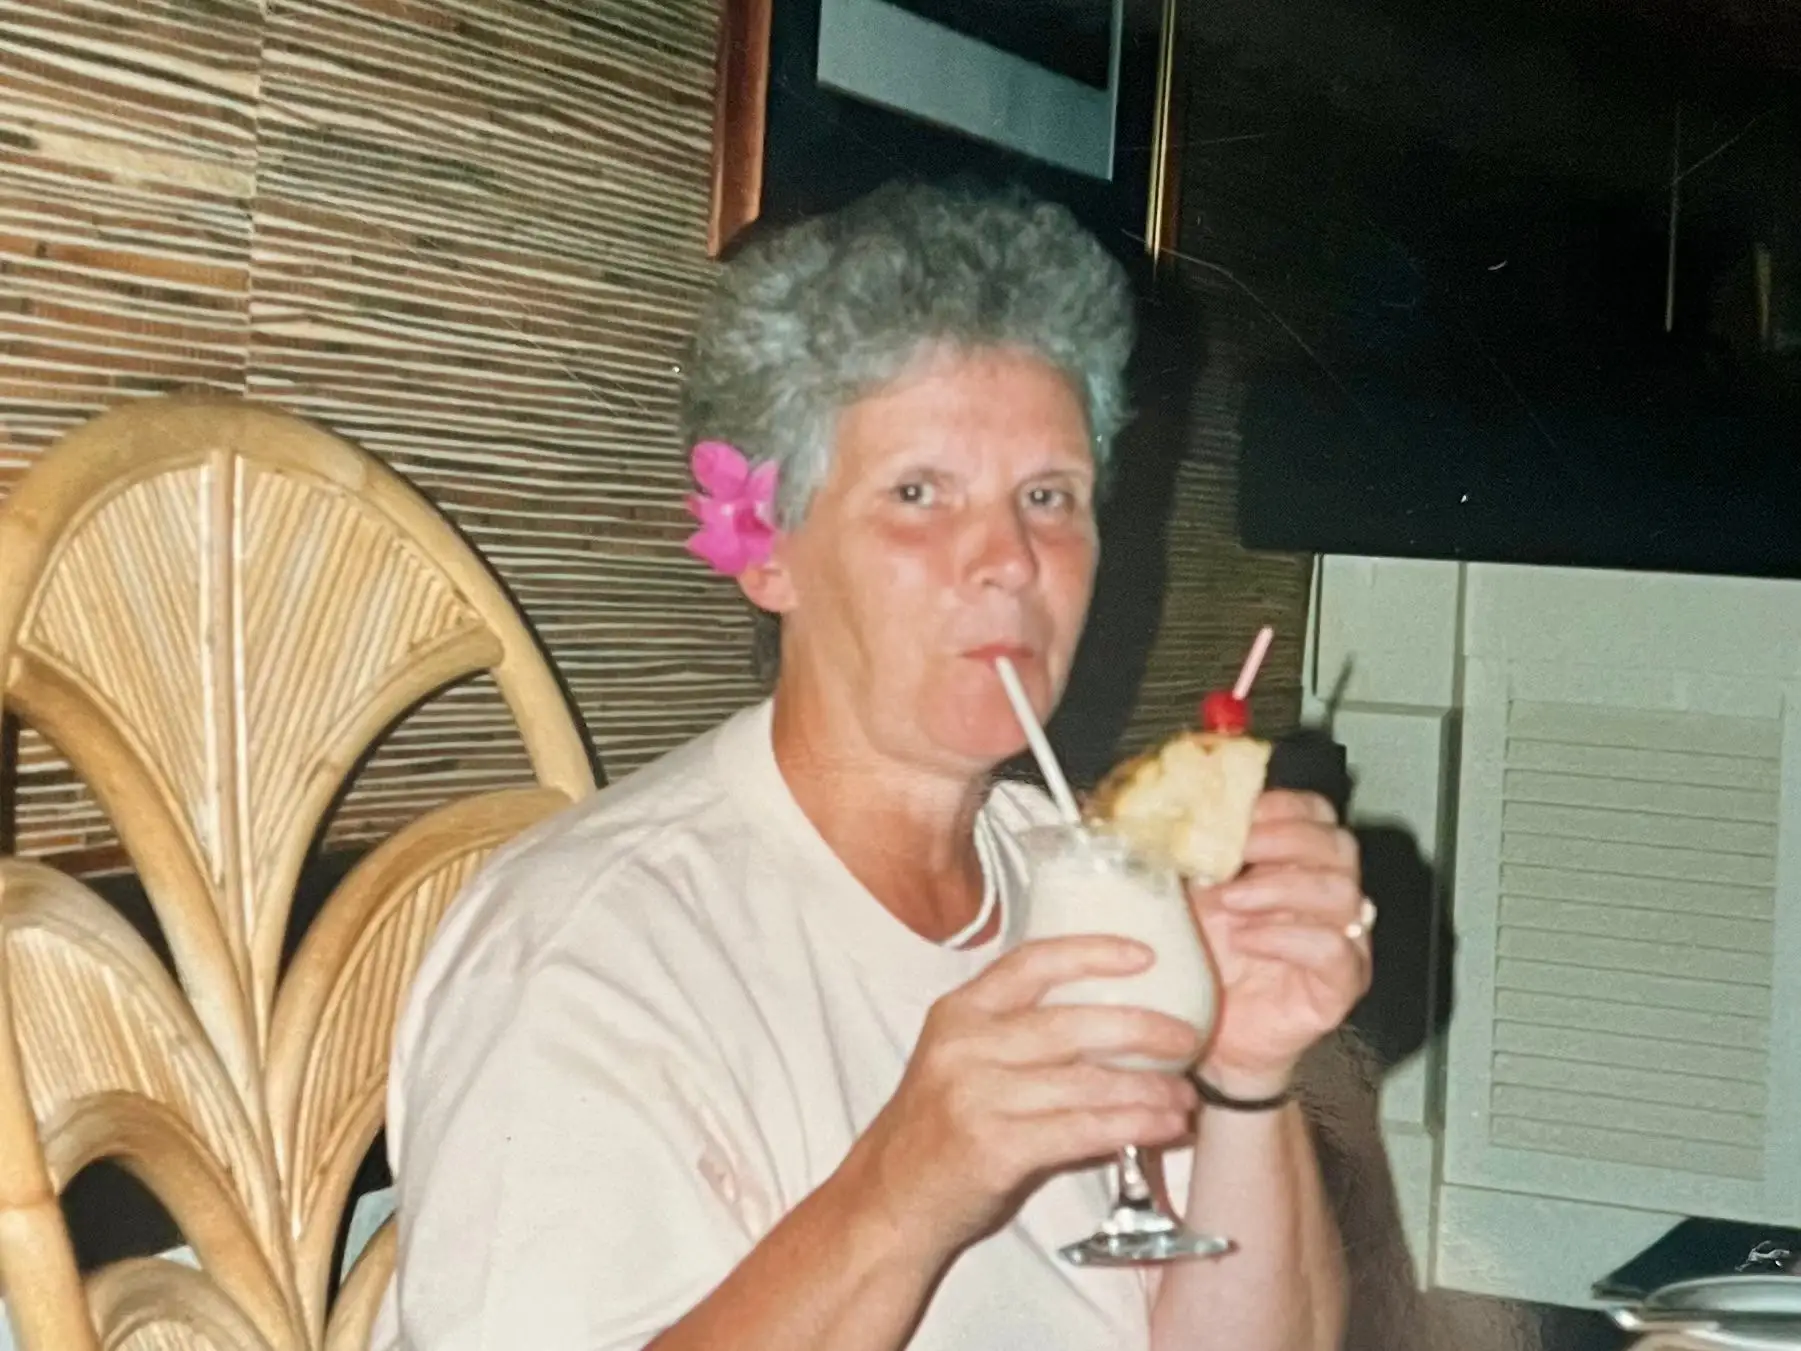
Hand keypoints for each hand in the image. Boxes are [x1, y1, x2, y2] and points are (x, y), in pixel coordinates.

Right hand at [849, 937, 1201, 1255]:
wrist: (890, 1199)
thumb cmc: (938, 1127)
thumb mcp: (959, 1059)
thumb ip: (1016, 1033)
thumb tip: (1112, 1019)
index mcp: (959, 1012)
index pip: (1031, 963)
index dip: (1092, 952)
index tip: (1145, 955)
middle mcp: (965, 1046)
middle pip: (1071, 1024)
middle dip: (1142, 1028)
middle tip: (1188, 1038)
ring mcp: (977, 1097)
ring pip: (1087, 1082)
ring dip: (1149, 1089)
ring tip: (1185, 1097)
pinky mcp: (996, 1147)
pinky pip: (1083, 1130)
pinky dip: (1132, 1127)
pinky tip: (1162, 1127)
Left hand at [1190, 791, 1369, 1097]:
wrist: (1204, 1031)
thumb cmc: (1203, 957)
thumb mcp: (1189, 893)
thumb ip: (1189, 853)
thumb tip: (1160, 812)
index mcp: (1299, 863)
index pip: (1316, 814)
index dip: (1282, 807)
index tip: (1238, 815)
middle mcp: (1330, 896)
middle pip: (1338, 845)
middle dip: (1283, 840)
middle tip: (1235, 852)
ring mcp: (1344, 940)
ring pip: (1341, 892)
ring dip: (1279, 887)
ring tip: (1230, 901)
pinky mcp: (1341, 984)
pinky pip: (1333, 950)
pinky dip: (1286, 937)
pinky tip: (1246, 939)